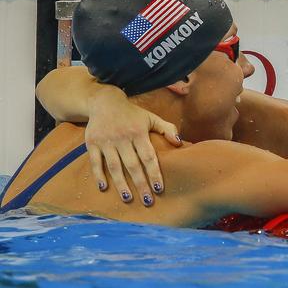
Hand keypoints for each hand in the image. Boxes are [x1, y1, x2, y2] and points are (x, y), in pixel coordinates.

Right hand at [85, 86, 181, 205]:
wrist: (104, 102)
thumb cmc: (132, 114)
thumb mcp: (151, 117)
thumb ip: (167, 129)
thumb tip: (179, 143)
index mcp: (139, 132)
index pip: (148, 157)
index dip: (154, 173)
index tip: (159, 189)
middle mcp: (122, 138)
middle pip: (132, 165)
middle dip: (141, 184)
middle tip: (147, 201)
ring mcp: (106, 141)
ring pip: (114, 166)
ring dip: (121, 184)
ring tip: (128, 199)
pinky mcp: (92, 143)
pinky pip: (95, 162)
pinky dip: (99, 175)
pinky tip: (104, 188)